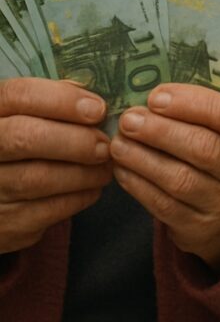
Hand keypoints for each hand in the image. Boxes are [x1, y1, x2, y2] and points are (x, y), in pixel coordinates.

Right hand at [0, 77, 111, 253]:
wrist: (0, 192)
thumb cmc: (20, 143)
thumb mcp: (25, 115)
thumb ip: (51, 103)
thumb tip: (91, 101)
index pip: (19, 96)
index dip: (62, 100)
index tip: (97, 109)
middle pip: (26, 138)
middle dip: (75, 140)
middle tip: (105, 144)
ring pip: (39, 179)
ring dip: (84, 172)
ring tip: (106, 165)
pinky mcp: (3, 225)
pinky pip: (46, 211)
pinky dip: (78, 198)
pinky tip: (93, 186)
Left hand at [110, 83, 219, 272]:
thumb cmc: (214, 160)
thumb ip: (195, 114)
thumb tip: (149, 98)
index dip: (190, 102)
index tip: (155, 96)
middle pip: (203, 147)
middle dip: (161, 131)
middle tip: (129, 119)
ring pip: (181, 179)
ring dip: (143, 158)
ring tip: (118, 143)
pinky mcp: (199, 229)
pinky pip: (164, 205)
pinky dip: (139, 185)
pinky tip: (122, 169)